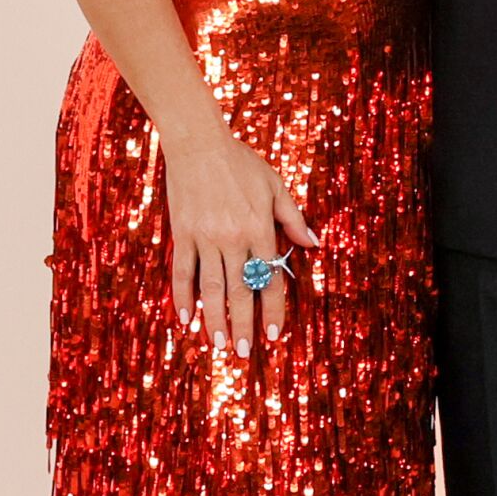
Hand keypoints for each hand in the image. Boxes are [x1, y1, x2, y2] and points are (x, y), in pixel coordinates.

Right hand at [162, 126, 320, 356]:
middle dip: (243, 325)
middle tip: (244, 353)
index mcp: (260, 228)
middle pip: (241, 290)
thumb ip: (293, 218)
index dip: (273, 309)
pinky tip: (185, 319)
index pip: (270, 278)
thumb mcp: (275, 186)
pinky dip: (183, 297)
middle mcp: (234, 237)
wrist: (198, 143)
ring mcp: (206, 237)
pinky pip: (182, 271)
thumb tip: (314, 245)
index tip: (274, 335)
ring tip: (216, 345)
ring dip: (214, 319)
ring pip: (211, 287)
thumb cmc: (240, 162)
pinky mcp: (183, 233)